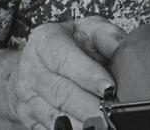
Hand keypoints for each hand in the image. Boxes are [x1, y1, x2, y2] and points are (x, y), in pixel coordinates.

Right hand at [7, 16, 124, 129]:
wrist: (41, 60)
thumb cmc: (72, 42)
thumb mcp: (89, 29)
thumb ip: (106, 35)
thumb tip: (121, 47)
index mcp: (46, 41)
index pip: (65, 59)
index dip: (87, 74)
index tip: (109, 87)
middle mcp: (33, 69)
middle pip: (60, 92)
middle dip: (87, 106)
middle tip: (109, 113)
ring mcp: (28, 96)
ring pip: (53, 115)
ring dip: (78, 123)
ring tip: (100, 125)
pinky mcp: (30, 118)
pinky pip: (47, 129)